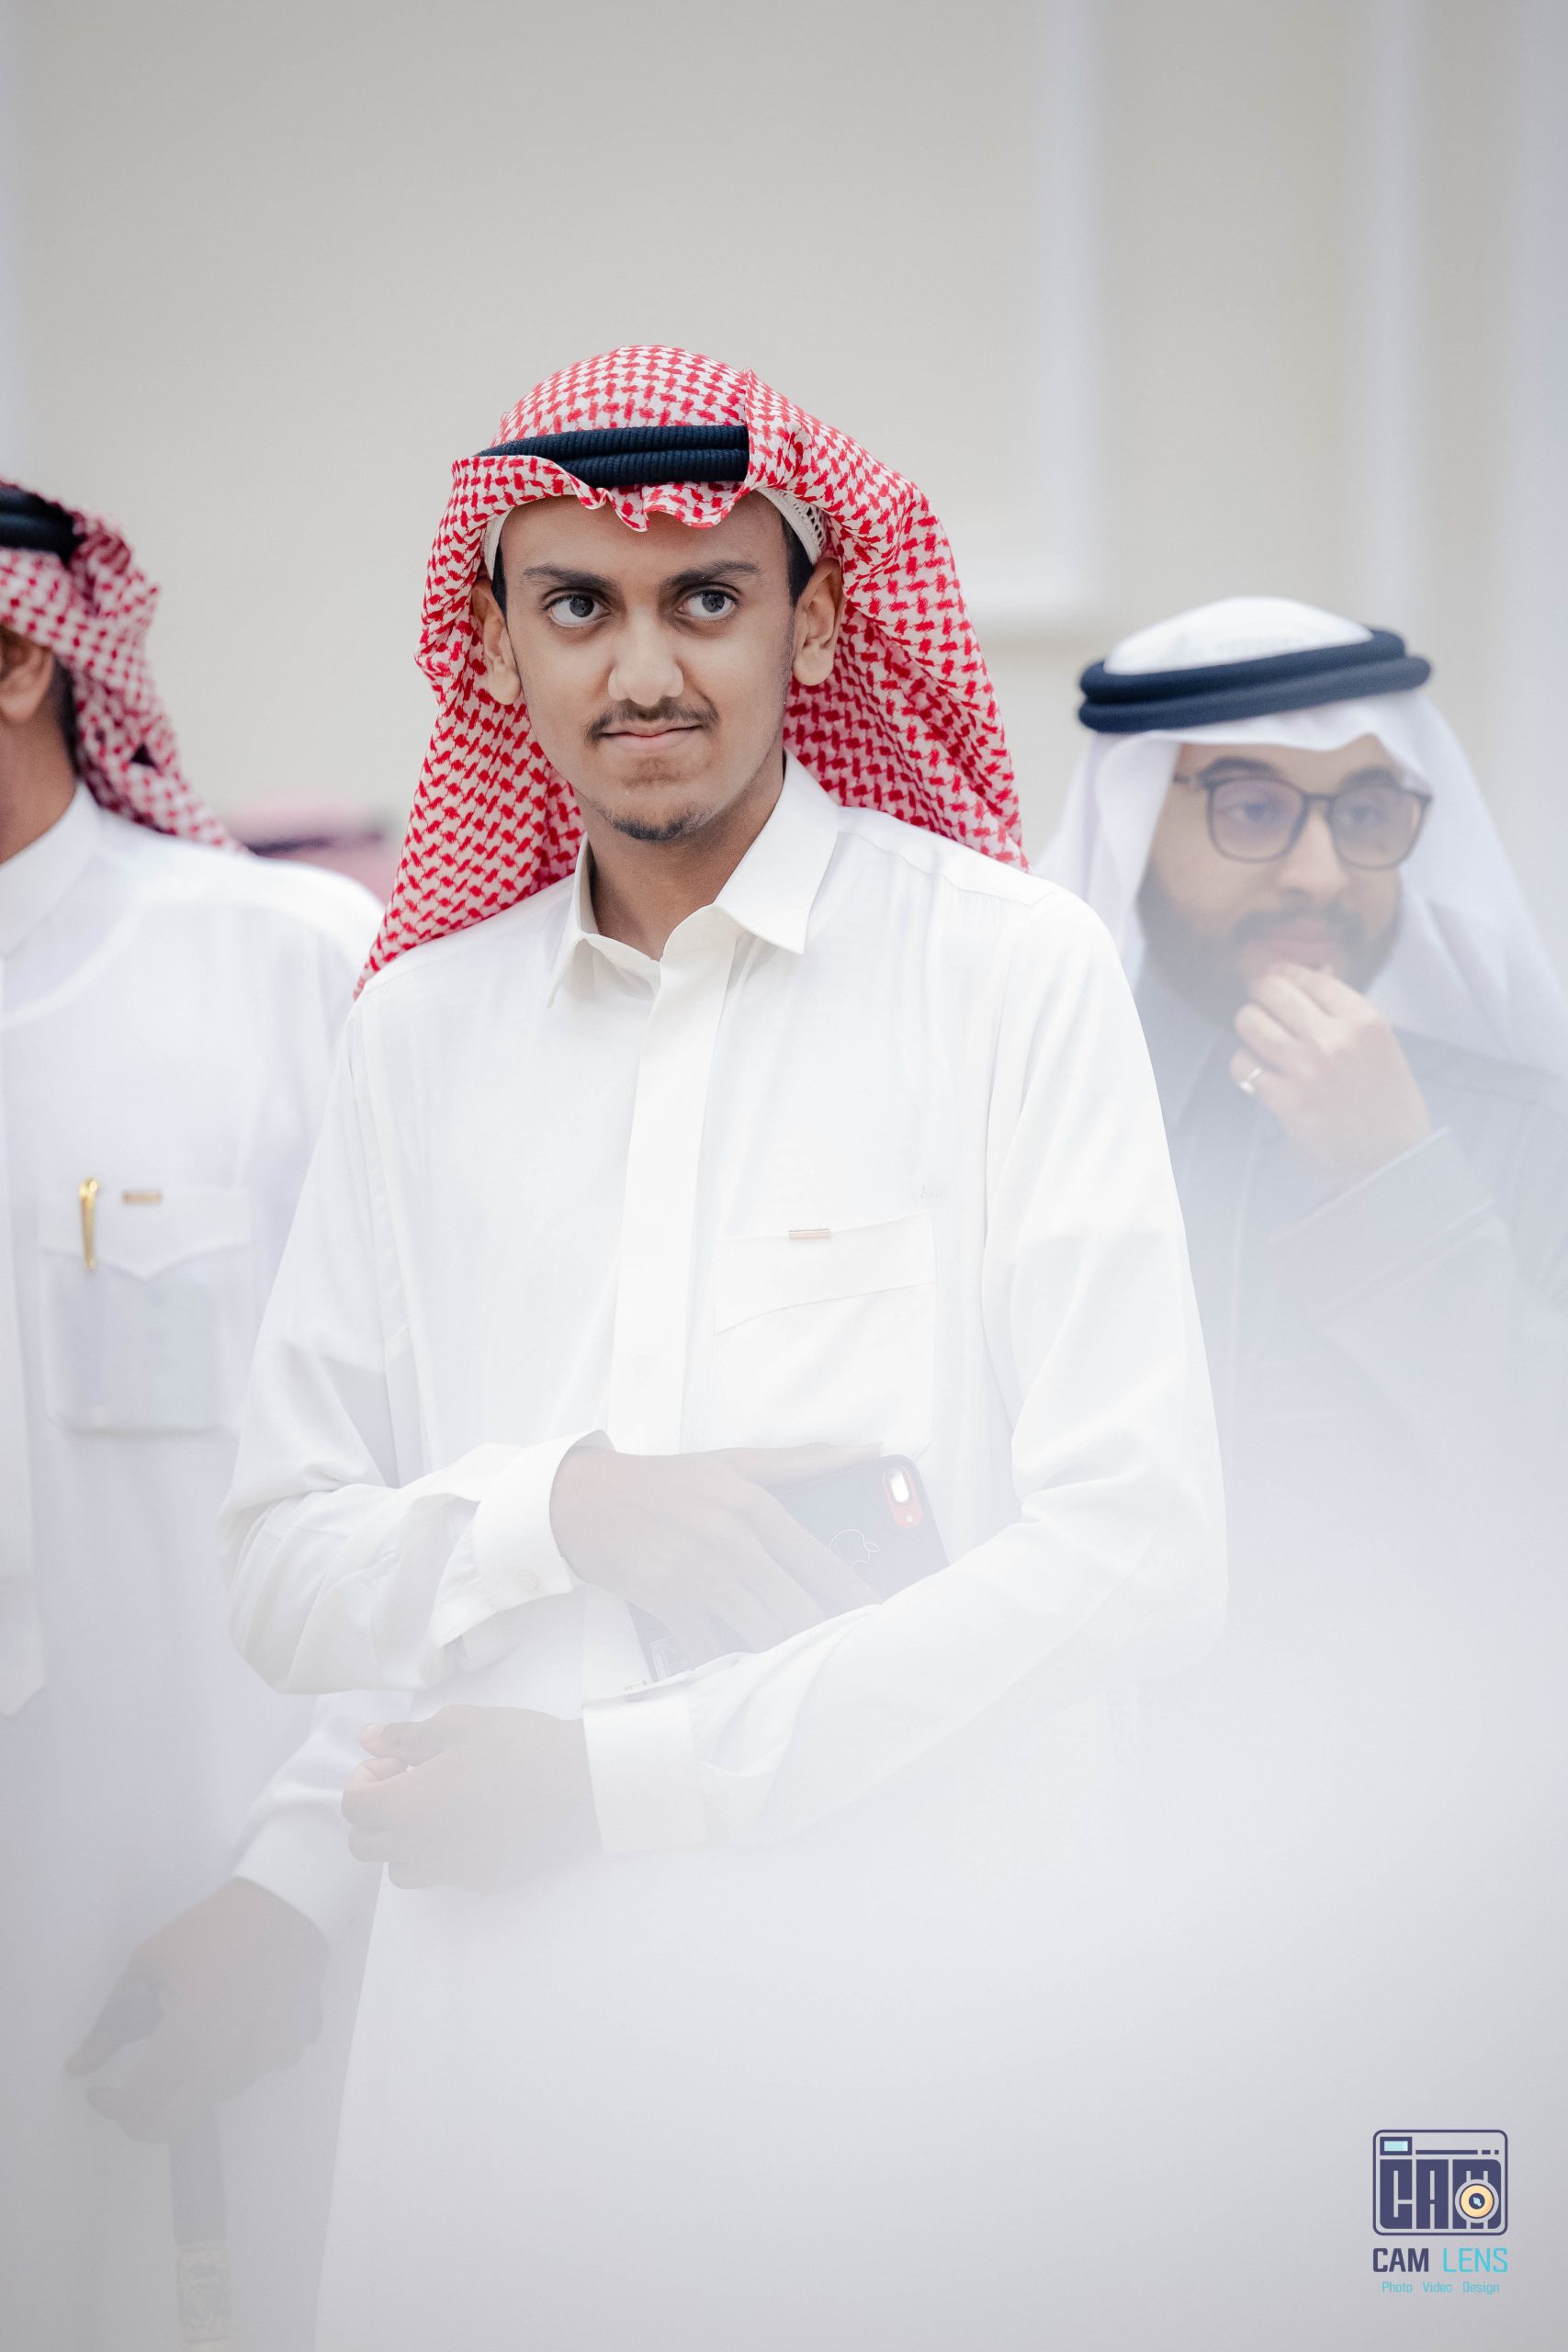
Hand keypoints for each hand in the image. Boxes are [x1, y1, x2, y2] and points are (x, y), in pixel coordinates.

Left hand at [66, 1879, 326, 2142]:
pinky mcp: (293, 2050)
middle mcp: (228, 2066)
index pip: (139, 2111)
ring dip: (195, 2076)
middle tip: (138, 2081)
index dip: (112, 2108)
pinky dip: (236, 2056)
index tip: (103, 2090)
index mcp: (187, 2044)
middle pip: (175, 2122)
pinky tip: (238, 2015)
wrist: (288, 1901)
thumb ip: (111, 2023)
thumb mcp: (149, 1965)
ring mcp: (266, 2062)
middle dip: (146, 2107)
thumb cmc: (214, 1928)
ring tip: (199, 2022)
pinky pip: (253, 2070)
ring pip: (215, 2093)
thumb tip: (78, 2066)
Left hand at [344, 1707, 594, 1891]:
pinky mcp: (483, 1882)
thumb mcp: (457, 1725)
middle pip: (363, 1845)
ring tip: (437, 1806)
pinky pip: (442, 1875)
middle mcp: (420, 1849)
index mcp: (406, 1808)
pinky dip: (440, 1854)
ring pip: (398, 1868)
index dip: (364, 1778)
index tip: (396, 1761)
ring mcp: (452, 1872)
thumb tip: (369, 1740)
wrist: (580, 1784)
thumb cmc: (516, 1746)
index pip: (352, 1807)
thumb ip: (405, 1737)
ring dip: (402, 1839)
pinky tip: (473, 1823)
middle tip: (412, 1779)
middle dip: (375, 1811)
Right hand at [549, 1443, 879, 1664]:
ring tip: (803, 1663)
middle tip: (843, 1652)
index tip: (875, 1617)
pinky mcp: (668, 1604)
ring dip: (782, 1651)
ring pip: (762, 1633)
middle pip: (797, 1608)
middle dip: (823, 1634)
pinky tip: (746, 1667)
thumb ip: (806, 1461)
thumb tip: (870, 1450)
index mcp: (755, 1505)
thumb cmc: (670, 1482)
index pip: (820, 1563)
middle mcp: (732, 1541)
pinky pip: (713, 1649)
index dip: (852, 1597)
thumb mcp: (736, 1462)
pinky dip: (731, 1663)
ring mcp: (700, 1576)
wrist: (589, 1501)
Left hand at [1231, 963, 1431, 1182]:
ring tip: (1257, 1033)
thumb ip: (1345, 1009)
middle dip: (1261, 991)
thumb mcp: (1380, 1045)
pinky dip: (1245, 1064)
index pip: (1311, 978)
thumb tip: (1317, 971)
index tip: (1276, 974)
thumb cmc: (1390, 1100)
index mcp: (1364, 1021)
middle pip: (1274, 992)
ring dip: (1249, 1023)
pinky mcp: (1286, 1101)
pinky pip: (1244, 1066)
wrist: (1393, 1156)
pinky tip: (1257, 1070)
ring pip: (1251, 1023)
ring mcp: (1307, 1070)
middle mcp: (1334, 1039)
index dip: (1286, 972)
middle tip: (1260, 999)